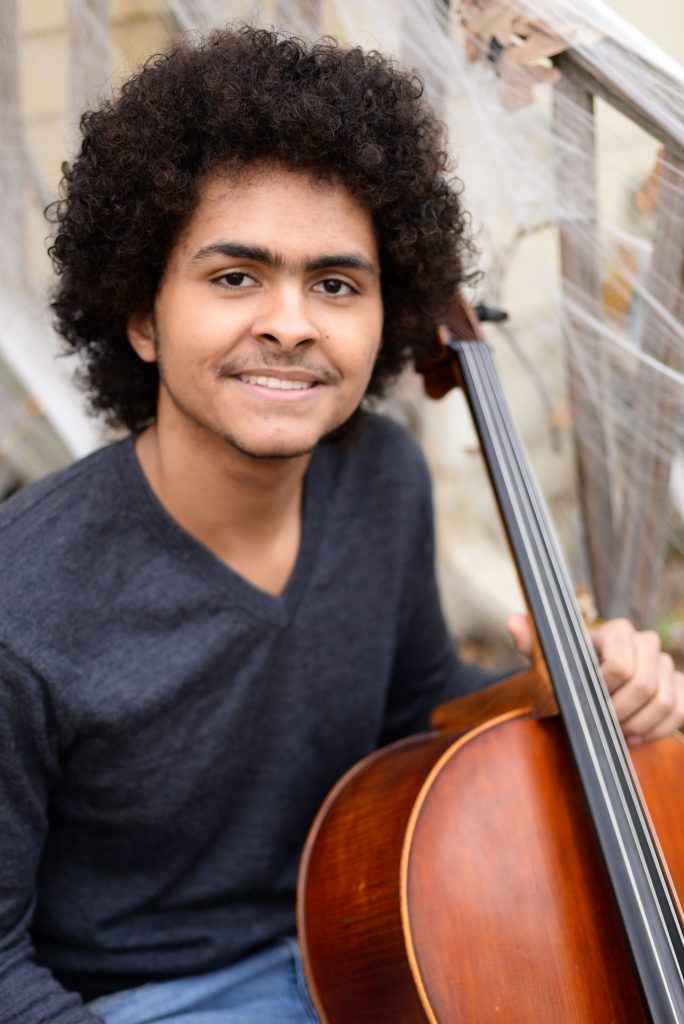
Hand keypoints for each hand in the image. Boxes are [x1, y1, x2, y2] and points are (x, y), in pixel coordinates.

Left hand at [506, 612, 683, 742]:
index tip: (588, 700)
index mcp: (616, 631)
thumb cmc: (571, 669)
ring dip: (637, 724)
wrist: (596, 681)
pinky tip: (635, 736)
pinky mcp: (679, 686)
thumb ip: (532, 643)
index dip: (604, 691)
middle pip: (644, 685)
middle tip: (602, 722)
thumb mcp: (549, 658)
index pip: (619, 665)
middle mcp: (645, 642)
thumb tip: (513, 621)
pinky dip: (657, 730)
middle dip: (620, 711)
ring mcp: (665, 664)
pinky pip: (678, 712)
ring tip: (616, 732)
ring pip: (663, 701)